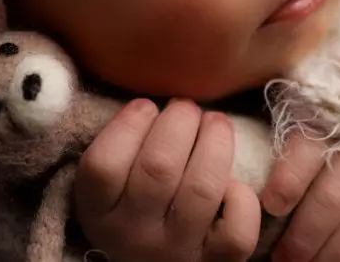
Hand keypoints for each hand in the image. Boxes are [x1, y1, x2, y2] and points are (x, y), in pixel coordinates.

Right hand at [75, 98, 262, 261]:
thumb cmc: (134, 209)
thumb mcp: (109, 186)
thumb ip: (120, 145)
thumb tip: (149, 93)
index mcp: (98, 213)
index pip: (103, 165)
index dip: (129, 124)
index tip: (145, 106)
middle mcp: (133, 236)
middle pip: (158, 167)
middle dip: (179, 121)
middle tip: (186, 107)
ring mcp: (176, 252)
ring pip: (202, 189)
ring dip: (215, 142)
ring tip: (215, 123)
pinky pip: (237, 229)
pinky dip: (241, 197)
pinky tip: (232, 182)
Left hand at [261, 78, 339, 261]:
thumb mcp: (311, 103)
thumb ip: (282, 134)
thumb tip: (244, 175)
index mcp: (333, 119)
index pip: (309, 151)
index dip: (289, 180)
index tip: (271, 205)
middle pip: (332, 200)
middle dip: (303, 237)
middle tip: (280, 258)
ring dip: (329, 256)